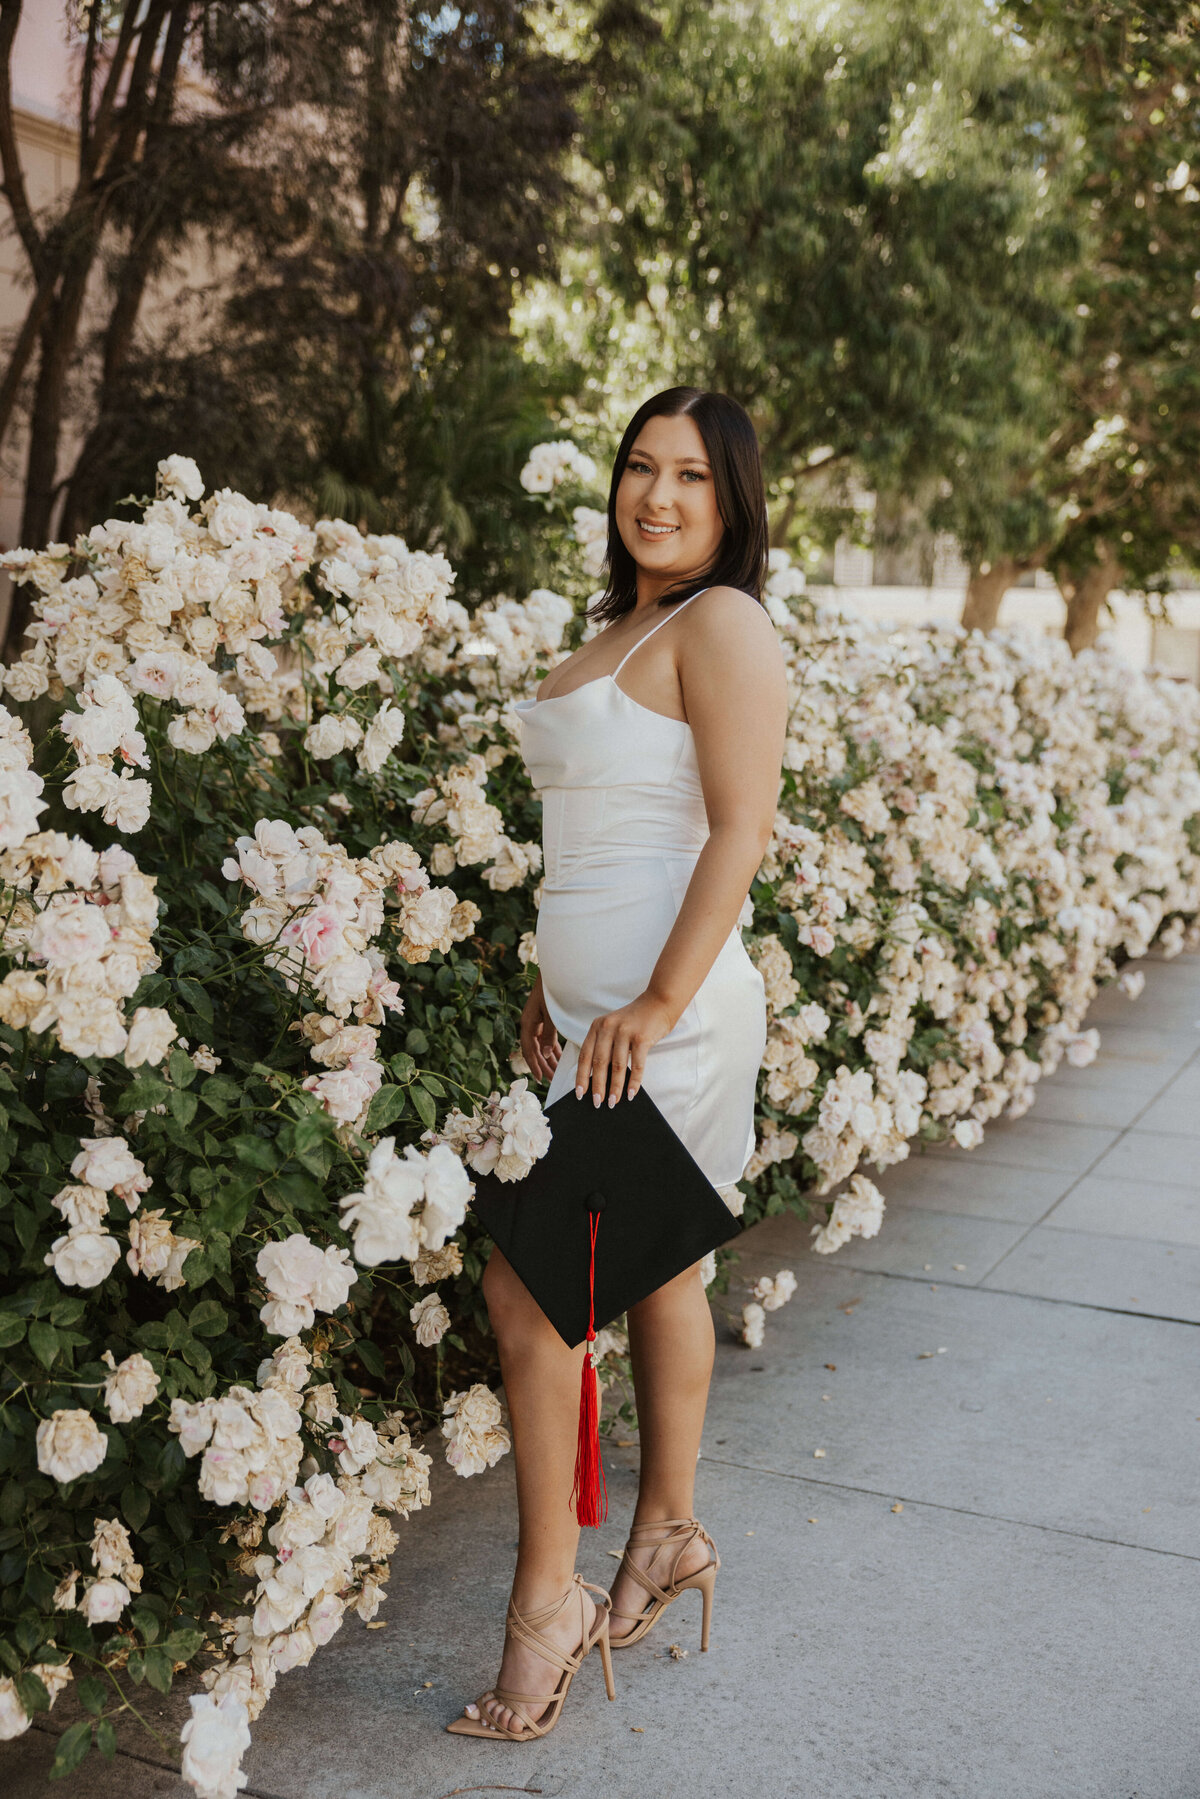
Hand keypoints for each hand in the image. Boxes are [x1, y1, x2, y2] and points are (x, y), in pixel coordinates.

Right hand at [520, 976, 561, 1084]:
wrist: (554, 973)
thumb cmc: (551, 991)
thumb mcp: (551, 1014)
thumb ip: (549, 1035)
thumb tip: (547, 1055)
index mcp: (528, 1024)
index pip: (528, 1051)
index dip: (534, 1066)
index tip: (540, 1079)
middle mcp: (530, 1025)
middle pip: (534, 1051)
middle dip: (542, 1065)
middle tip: (551, 1080)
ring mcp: (536, 1022)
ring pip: (540, 1046)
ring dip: (548, 1059)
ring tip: (556, 1072)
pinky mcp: (543, 1019)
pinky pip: (546, 1038)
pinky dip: (552, 1048)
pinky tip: (558, 1057)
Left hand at [574, 990, 676, 1106]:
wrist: (659, 1002)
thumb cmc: (636, 1020)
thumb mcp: (614, 1027)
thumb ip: (605, 1046)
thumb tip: (599, 1078)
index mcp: (597, 1026)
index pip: (585, 1055)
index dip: (581, 1076)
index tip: (579, 1093)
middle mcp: (608, 1027)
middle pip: (599, 1062)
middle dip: (597, 1086)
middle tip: (597, 1103)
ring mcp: (625, 1032)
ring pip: (617, 1066)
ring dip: (615, 1087)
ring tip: (614, 1102)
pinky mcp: (642, 1037)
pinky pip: (637, 1065)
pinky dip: (634, 1082)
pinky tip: (632, 1093)